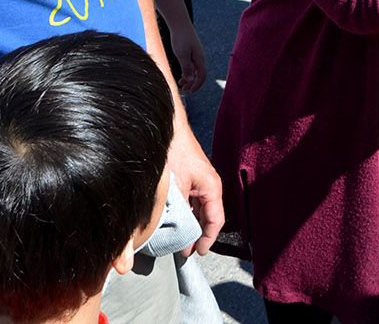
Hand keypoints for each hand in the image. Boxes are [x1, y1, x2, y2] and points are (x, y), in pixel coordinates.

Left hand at [167, 18, 208, 93]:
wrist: (180, 23)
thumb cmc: (180, 38)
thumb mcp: (182, 54)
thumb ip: (186, 67)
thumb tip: (190, 80)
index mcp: (199, 58)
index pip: (202, 76)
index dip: (197, 85)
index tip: (190, 91)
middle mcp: (200, 57)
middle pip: (199, 74)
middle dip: (193, 83)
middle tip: (183, 89)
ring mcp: (196, 54)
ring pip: (195, 70)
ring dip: (189, 78)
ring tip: (180, 82)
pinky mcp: (192, 51)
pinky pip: (192, 64)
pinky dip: (188, 71)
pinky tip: (181, 72)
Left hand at [167, 128, 223, 254]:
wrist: (167, 127)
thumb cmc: (175, 150)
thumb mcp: (174, 187)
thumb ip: (172, 213)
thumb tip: (162, 235)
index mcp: (211, 187)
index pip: (215, 220)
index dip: (208, 239)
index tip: (198, 252)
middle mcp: (208, 185)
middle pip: (207, 216)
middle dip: (197, 234)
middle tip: (185, 250)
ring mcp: (198, 181)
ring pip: (197, 209)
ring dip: (189, 223)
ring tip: (177, 238)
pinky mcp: (188, 177)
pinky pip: (190, 200)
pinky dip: (183, 212)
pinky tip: (171, 219)